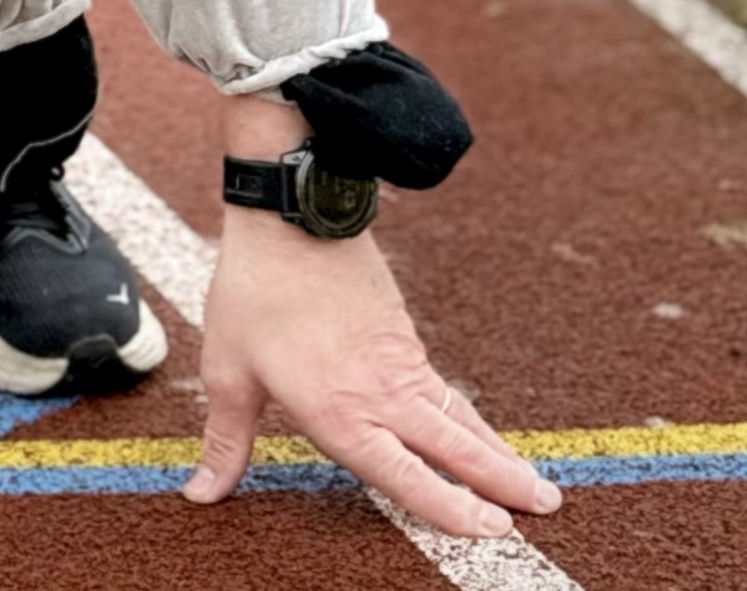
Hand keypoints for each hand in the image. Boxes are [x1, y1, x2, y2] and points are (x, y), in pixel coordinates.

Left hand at [186, 203, 558, 536]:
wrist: (291, 214)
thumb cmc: (253, 292)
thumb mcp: (227, 372)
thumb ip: (226, 442)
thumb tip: (201, 493)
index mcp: (338, 412)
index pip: (406, 476)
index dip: (451, 508)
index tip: (492, 531)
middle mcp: (380, 392)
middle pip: (456, 448)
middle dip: (502, 484)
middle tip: (544, 509)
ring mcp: (399, 360)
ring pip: (460, 417)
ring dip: (497, 452)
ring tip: (533, 484)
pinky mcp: (403, 333)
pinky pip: (444, 387)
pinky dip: (470, 416)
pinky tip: (478, 430)